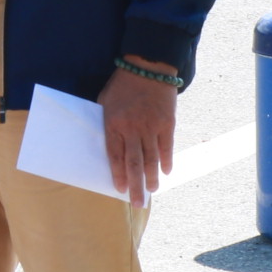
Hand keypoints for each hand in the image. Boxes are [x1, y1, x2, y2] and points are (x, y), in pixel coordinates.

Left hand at [97, 59, 177, 206]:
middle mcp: (132, 129)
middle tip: (138, 202)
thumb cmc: (120, 86)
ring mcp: (151, 127)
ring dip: (152, 176)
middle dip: (136, 185)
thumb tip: (106, 144)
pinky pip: (167, 147)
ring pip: (152, 158)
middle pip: (134, 163)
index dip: (118, 175)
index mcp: (113, 125)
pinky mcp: (166, 123)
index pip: (115, 156)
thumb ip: (106, 124)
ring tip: (153, 190)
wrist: (146, 69)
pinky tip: (166, 172)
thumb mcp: (104, 103)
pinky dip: (167, 160)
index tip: (120, 190)